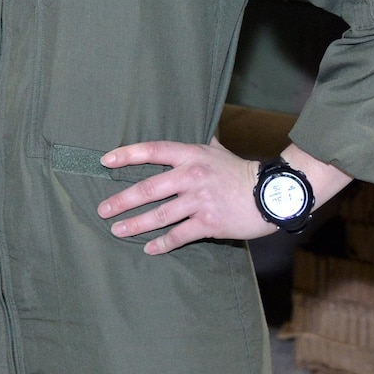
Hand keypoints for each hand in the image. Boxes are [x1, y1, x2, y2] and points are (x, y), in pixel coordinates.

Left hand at [97, 139, 271, 252]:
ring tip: (117, 230)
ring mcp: (199, 201)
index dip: (127, 154)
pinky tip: (149, 248)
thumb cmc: (240, 171)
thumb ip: (200, 143)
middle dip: (122, 200)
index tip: (105, 160)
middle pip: (148, 189)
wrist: (271, 194)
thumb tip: (195, 125)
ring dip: (135, 224)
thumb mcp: (218, 150)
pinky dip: (162, 244)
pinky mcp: (209, 223)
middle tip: (103, 209)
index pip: (153, 151)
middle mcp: (191, 177)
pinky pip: (179, 235)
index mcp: (191, 155)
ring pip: (159, 215)